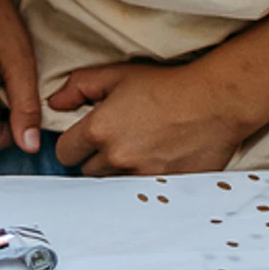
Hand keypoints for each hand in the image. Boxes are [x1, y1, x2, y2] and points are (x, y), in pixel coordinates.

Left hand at [48, 60, 251, 176]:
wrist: (215, 102)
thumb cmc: (166, 85)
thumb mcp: (116, 75)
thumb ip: (78, 87)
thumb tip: (54, 103)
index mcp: (100, 130)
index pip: (65, 153)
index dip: (73, 145)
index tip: (83, 140)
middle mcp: (118, 157)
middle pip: (88, 172)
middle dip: (95, 159)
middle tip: (113, 143)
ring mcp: (142, 176)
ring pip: (112, 185)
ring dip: (117, 173)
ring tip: (134, 153)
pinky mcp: (164, 188)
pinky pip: (140, 194)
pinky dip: (141, 183)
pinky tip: (152, 164)